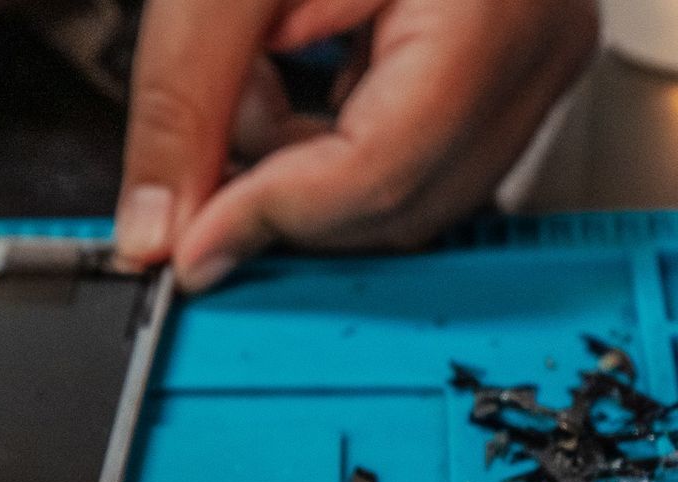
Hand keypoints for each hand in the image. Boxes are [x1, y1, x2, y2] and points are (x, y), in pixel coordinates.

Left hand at [114, 0, 597, 289]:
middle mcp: (536, 45)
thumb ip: (184, 104)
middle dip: (280, 182)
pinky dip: (325, 147)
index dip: (267, 218)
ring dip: (298, 167)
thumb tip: (158, 229)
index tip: (185, 246)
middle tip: (214, 115)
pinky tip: (294, 77)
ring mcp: (529, 67)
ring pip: (398, 198)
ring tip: (258, 71)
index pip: (378, 168)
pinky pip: (407, 163)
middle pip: (394, 202)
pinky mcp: (500, 79)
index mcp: (490, 8)